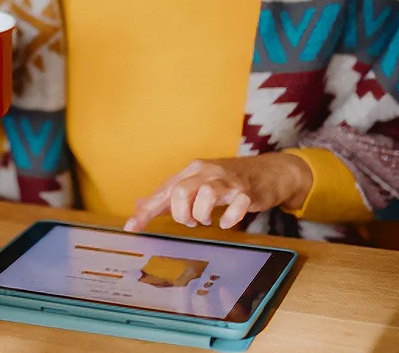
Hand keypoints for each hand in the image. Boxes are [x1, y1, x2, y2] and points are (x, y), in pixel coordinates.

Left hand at [124, 153, 312, 231]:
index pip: (163, 191)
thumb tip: (140, 207)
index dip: (147, 211)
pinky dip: (229, 218)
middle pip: (181, 192)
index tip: (132, 228)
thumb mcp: (195, 185)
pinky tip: (226, 222)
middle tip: (190, 221)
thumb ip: (169, 197)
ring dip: (201, 215)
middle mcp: (207, 172)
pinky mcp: (246, 191)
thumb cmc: (226, 181)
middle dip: (181, 214)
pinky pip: (236, 205)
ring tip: (206, 219)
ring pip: (205, 195)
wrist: (266, 172)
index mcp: (191, 171)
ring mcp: (227, 181)